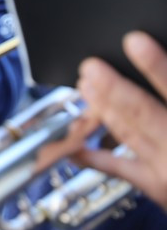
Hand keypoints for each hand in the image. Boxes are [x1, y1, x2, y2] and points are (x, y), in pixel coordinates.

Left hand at [72, 32, 166, 212]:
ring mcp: (166, 170)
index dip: (157, 66)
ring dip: (102, 106)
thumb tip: (159, 75)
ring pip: (127, 132)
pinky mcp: (156, 188)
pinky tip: (72, 144)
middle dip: (113, 87)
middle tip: (90, 64)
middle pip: (143, 112)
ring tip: (84, 84)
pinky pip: (116, 168)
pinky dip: (90, 156)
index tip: (134, 41)